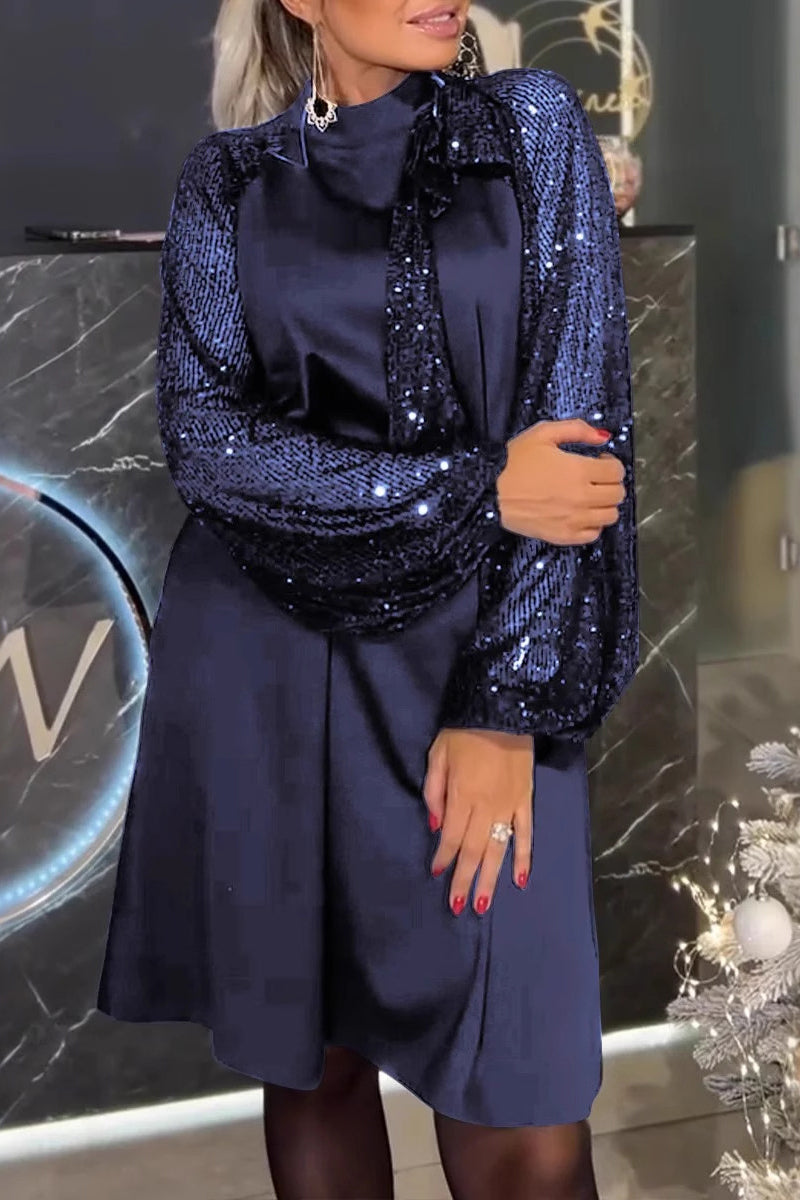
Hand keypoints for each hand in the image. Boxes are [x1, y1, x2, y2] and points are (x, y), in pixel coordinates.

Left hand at [423, 728, 533, 914]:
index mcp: (462, 796)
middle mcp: (487, 807)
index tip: (437, 874)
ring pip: (499, 850)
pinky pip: (526, 834)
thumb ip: (434, 791)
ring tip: (483, 905)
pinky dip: (524, 858)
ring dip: (490, 878)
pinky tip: (521, 880)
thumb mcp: (437, 754)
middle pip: (474, 850)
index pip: (451, 837)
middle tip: (458, 907)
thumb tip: (435, 826)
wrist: (504, 710)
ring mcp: (510, 807)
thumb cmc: (464, 732)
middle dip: (465, 880)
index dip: (444, 857)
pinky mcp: (526, 801)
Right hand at [497, 418, 625, 542]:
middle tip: (597, 478)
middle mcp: (582, 497)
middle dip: (610, 483)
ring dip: (605, 504)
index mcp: (579, 470)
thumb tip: (603, 436)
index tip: (599, 461)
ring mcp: (574, 520)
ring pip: (610, 515)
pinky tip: (581, 513)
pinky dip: (593, 524)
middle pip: (617, 493)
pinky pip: (594, 534)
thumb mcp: (542, 434)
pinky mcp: (565, 536)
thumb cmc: (515, 462)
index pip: (616, 471)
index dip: (611, 462)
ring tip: (590, 496)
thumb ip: (576, 429)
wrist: (491, 494)